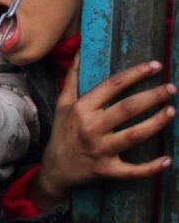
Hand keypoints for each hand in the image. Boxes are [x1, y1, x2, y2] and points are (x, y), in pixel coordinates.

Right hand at [31, 56, 175, 209]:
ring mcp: (99, 150)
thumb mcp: (63, 104)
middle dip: (153, 96)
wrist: (54, 169)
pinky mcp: (106, 170)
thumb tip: (80, 52)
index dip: (135, 74)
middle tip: (171, 88)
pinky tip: (167, 160)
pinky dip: (151, 167)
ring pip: (134, 135)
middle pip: (127, 108)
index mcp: (81, 109)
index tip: (154, 66)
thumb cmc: (62, 133)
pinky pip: (132, 170)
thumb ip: (72, 77)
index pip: (112, 86)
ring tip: (172, 111)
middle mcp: (90, 128)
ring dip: (156, 123)